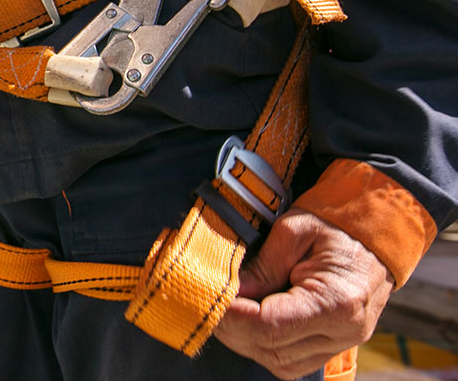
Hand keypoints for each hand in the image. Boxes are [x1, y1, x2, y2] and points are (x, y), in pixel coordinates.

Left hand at [214, 209, 393, 379]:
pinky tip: (249, 322)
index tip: (207, 297)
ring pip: (279, 362)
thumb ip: (262, 265)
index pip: (269, 326)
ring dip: (245, 340)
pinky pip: (291, 360)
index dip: (231, 316)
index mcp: (337, 301)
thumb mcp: (294, 230)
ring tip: (227, 310)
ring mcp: (343, 342)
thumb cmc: (338, 224)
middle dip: (232, 328)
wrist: (379, 231)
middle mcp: (344, 331)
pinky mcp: (336, 345)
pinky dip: (263, 346)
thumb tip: (230, 291)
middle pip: (271, 349)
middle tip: (209, 302)